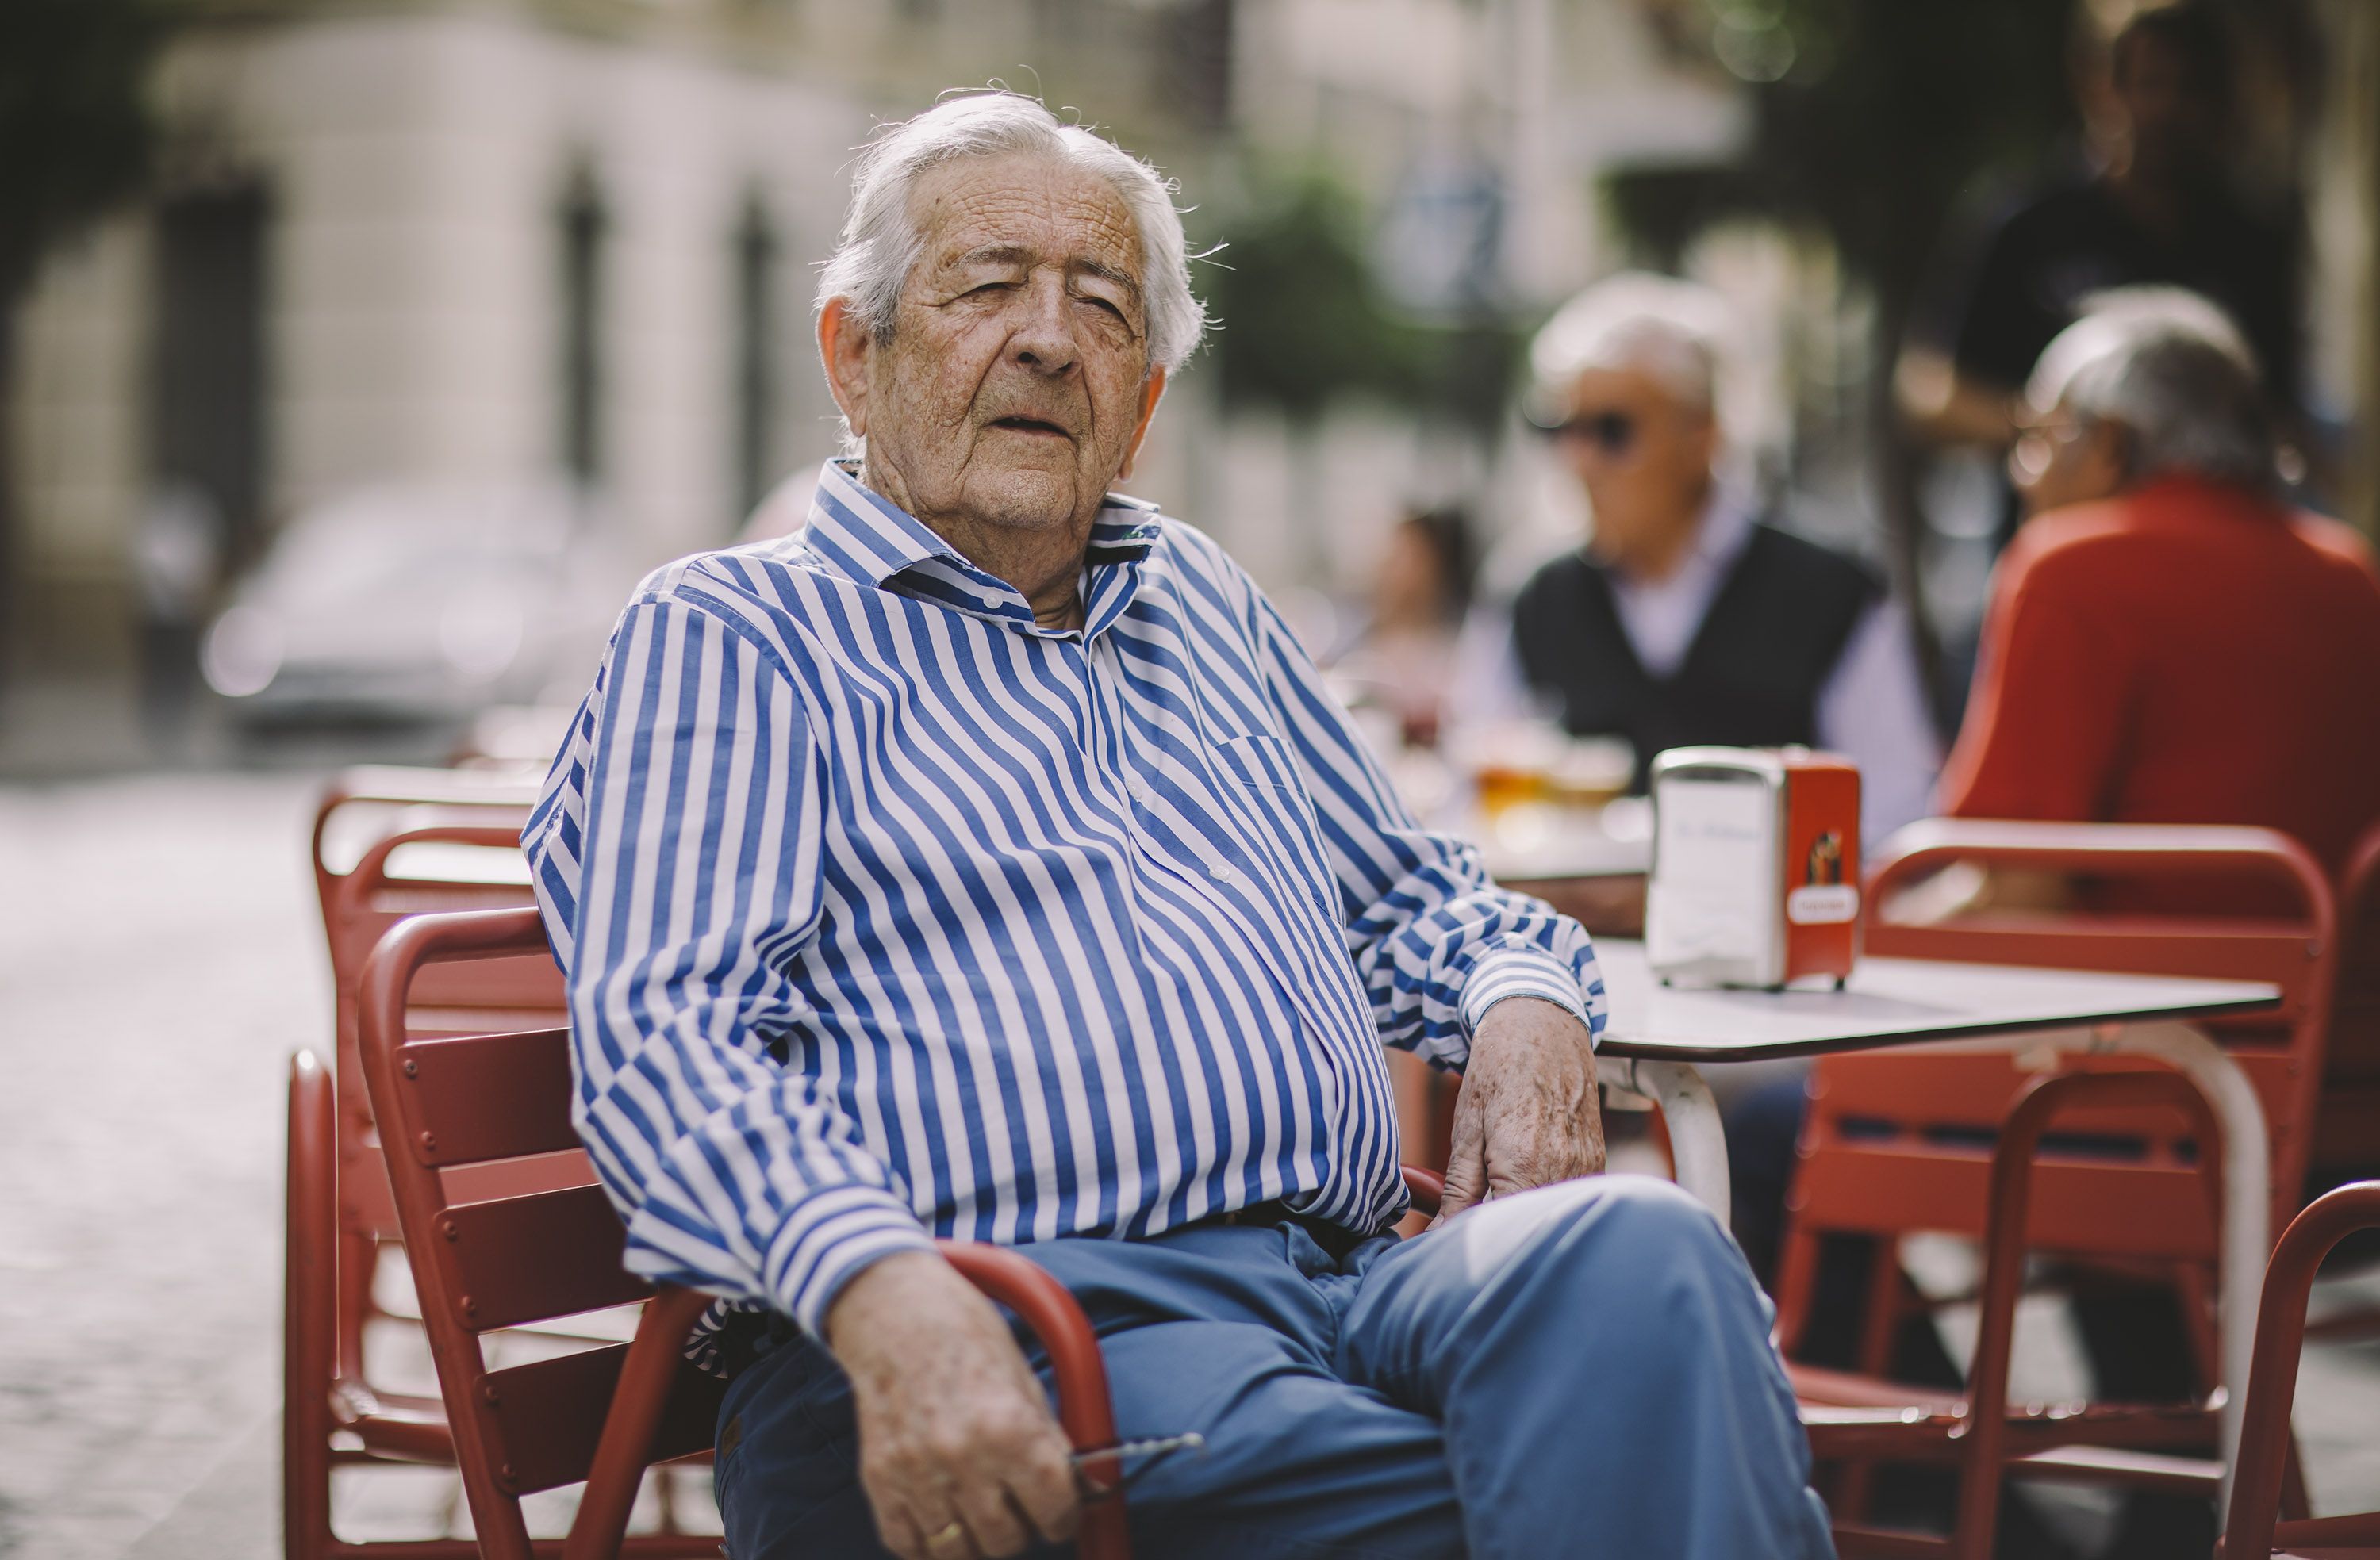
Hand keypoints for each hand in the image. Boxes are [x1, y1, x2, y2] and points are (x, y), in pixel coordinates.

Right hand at [824, 1250, 1078, 1558]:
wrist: (897, 1315)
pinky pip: (908, 1545)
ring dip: (976, 1541)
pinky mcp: (880, 1481)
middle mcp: (965, 1458)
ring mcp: (917, 1474)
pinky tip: (940, 1516)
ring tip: (979, 1514)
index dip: (1064, 1517)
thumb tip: (1081, 1489)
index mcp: (1011, 1429)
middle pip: (1007, 1541)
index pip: (1055, 1511)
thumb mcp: (1026, 1382)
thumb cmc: (968, 1339)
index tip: (1059, 1514)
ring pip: (958, 1552)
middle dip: (1020, 1530)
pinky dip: (927, 1542)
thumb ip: (1050, 1442)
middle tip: (1017, 1508)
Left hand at [1428, 996, 1603, 1228]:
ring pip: (1553, 1214)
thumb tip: (1439, 1236)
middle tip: (1474, 1219)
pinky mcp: (1598, 1162)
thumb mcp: (1467, 1129)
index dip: (1481, 1243)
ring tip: (1500, 1194)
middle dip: (1503, 1232)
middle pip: (1532, 1228)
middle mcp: (1564, 1172)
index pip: (1506, 1233)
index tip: (1458, 1241)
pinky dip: (1547, 1197)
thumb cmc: (1498, 1071)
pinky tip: (1528, 1180)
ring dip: (1526, 1215)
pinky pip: (1571, 1197)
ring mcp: (1587, 1168)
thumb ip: (1457, 1190)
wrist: (1542, 1027)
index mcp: (1525, 1166)